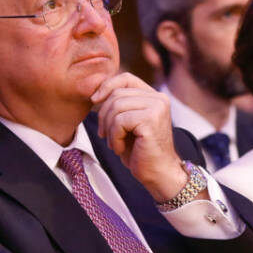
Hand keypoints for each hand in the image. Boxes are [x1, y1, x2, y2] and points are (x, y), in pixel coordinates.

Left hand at [90, 72, 189, 200]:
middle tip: (105, 135)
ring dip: (108, 129)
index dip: (107, 86)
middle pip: (116, 94)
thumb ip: (118, 104)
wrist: (158, 174)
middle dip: (104, 116)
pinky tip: (120, 148)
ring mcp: (157, 108)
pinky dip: (114, 137)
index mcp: (154, 96)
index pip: (126, 78)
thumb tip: (95, 92)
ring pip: (116, 107)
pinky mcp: (151, 120)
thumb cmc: (140, 151)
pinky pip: (120, 121)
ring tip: (114, 143)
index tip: (94, 100)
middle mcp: (159, 98)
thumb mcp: (126, 122)